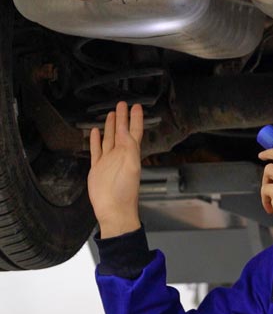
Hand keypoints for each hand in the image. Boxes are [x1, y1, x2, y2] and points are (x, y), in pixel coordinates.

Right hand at [87, 102, 144, 238]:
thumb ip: (130, 148)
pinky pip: (96, 150)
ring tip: (111, 114)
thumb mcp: (132, 166)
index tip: (136, 106)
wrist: (113, 210)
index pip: (134, 131)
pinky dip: (96, 141)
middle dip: (122, 118)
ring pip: (109, 138)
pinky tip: (95, 132)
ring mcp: (108, 161)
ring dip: (111, 126)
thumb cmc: (126, 191)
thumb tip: (125, 131)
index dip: (135, 119)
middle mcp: (120, 155)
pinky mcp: (97, 168)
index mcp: (131, 153)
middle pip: (121, 131)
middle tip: (122, 104)